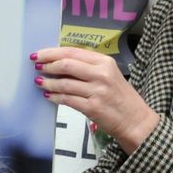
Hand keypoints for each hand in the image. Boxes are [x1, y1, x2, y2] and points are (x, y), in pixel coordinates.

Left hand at [33, 47, 158, 152]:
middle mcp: (101, 74)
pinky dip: (54, 97)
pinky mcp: (92, 107)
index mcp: (105, 62)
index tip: (39, 54)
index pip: (73, 52)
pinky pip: (67, 99)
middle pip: (66, 64)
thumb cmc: (121, 98)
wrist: (135, 121)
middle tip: (37, 66)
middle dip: (47, 64)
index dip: (52, 52)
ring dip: (48, 82)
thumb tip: (60, 63)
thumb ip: (88, 67)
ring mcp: (97, 91)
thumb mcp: (109, 75)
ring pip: (64, 83)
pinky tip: (48, 95)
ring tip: (39, 81)